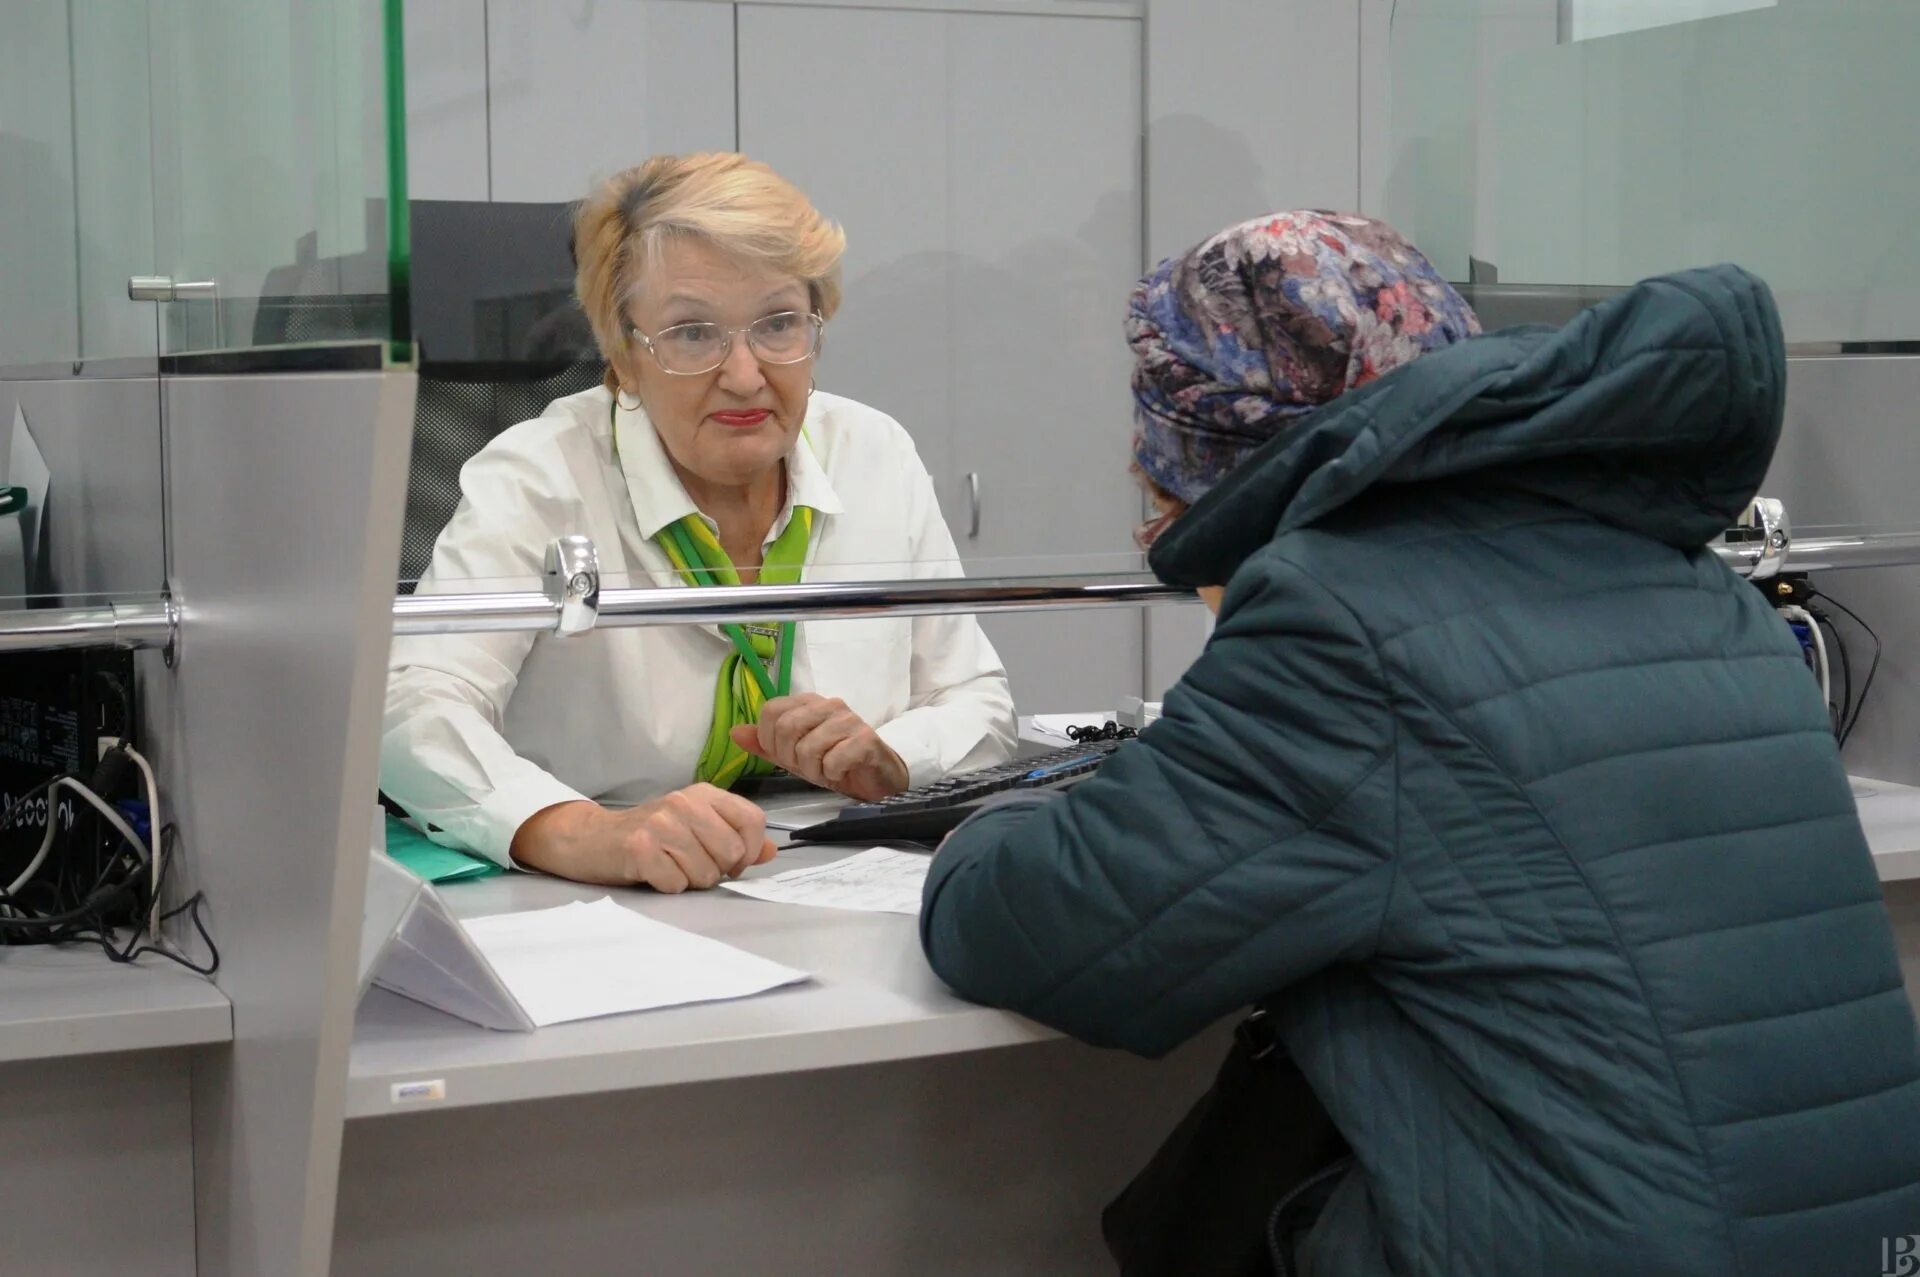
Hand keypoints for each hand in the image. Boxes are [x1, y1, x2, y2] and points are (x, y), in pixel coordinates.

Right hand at [509, 786, 778, 891]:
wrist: (592, 838)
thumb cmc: (650, 835)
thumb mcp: (697, 827)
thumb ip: (736, 837)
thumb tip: (769, 851)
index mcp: (704, 793)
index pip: (753, 821)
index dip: (749, 849)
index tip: (732, 860)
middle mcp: (684, 802)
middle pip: (731, 852)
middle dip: (717, 869)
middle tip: (692, 864)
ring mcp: (661, 823)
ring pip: (705, 873)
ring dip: (690, 880)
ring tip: (670, 865)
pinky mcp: (640, 848)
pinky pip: (676, 884)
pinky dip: (667, 886)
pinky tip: (653, 872)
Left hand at [729, 693, 909, 800]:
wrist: (876, 777)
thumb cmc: (835, 763)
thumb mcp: (793, 755)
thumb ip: (765, 744)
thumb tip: (735, 732)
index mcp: (808, 703)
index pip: (771, 711)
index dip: (770, 740)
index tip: (784, 756)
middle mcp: (828, 704)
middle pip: (786, 728)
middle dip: (790, 758)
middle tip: (806, 768)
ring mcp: (848, 720)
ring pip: (808, 748)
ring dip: (813, 770)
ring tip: (825, 771)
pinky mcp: (865, 739)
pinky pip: (833, 760)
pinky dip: (832, 774)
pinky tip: (841, 772)